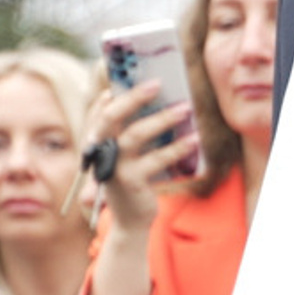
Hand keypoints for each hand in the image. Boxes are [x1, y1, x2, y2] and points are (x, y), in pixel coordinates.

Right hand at [91, 80, 198, 234]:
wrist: (132, 219)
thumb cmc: (136, 177)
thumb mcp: (132, 154)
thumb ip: (136, 129)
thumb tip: (161, 97)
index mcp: (97, 143)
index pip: (98, 112)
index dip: (109, 94)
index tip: (127, 75)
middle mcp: (99, 153)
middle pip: (110, 118)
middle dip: (133, 97)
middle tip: (157, 83)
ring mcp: (113, 168)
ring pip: (135, 136)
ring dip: (163, 118)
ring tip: (186, 108)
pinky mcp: (131, 183)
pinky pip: (157, 159)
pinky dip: (178, 147)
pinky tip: (195, 138)